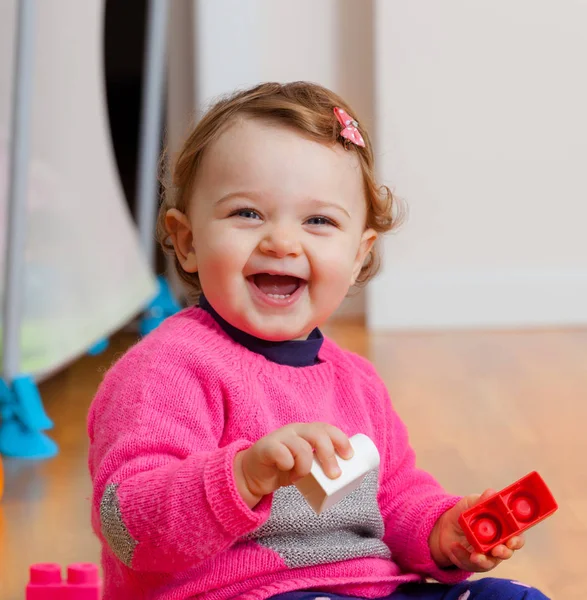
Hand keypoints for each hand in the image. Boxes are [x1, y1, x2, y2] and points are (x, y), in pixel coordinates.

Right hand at [234, 423, 352, 507]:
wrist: (252, 473)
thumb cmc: (283, 468)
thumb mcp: (305, 463)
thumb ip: (320, 463)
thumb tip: (349, 475)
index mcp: (306, 432)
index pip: (327, 429)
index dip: (341, 440)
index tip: (350, 457)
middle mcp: (294, 430)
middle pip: (317, 434)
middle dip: (329, 455)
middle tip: (335, 475)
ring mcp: (280, 437)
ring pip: (301, 447)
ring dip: (306, 467)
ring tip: (301, 477)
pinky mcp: (266, 448)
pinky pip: (282, 454)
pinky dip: (289, 466)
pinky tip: (287, 474)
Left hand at [429, 489, 524, 571]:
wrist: (445, 526)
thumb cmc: (465, 513)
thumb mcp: (471, 503)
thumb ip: (482, 501)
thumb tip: (491, 492)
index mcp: (503, 529)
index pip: (517, 536)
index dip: (517, 539)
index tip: (513, 540)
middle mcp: (498, 544)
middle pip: (507, 552)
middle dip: (504, 552)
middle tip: (497, 550)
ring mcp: (486, 555)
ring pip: (490, 562)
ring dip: (484, 560)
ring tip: (475, 556)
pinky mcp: (473, 562)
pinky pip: (469, 563)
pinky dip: (462, 554)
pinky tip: (454, 546)